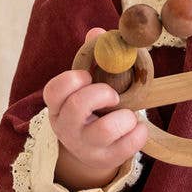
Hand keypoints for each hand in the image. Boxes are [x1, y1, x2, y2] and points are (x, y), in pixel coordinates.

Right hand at [43, 28, 147, 177]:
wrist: (95, 149)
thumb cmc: (92, 108)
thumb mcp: (87, 86)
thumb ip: (91, 57)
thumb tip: (98, 32)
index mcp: (58, 106)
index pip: (53, 91)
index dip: (72, 80)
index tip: (88, 76)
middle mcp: (66, 128)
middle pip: (78, 106)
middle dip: (102, 94)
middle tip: (113, 96)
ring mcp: (85, 147)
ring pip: (105, 129)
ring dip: (125, 116)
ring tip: (127, 115)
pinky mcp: (106, 160)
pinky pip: (129, 144)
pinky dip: (139, 131)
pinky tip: (135, 127)